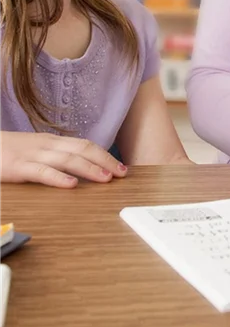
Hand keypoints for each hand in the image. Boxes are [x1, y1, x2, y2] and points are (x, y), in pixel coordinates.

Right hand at [0, 132, 127, 187]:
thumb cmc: (8, 151)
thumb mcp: (36, 150)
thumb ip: (56, 156)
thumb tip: (81, 168)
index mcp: (53, 142)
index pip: (86, 145)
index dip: (105, 155)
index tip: (121, 167)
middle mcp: (47, 145)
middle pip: (83, 149)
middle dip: (105, 161)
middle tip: (122, 173)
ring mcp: (33, 155)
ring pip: (67, 159)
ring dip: (89, 168)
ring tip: (106, 178)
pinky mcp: (18, 167)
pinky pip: (41, 172)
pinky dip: (58, 178)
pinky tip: (72, 185)